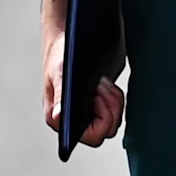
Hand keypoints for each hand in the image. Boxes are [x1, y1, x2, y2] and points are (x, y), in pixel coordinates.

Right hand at [44, 26, 123, 147]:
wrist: (69, 40)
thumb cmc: (59, 55)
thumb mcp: (60, 73)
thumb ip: (61, 96)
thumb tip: (59, 117)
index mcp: (60, 118)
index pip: (90, 135)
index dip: (102, 120)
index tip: (97, 97)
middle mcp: (74, 119)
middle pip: (106, 130)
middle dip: (111, 108)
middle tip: (101, 87)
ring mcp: (88, 112)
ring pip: (113, 120)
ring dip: (114, 101)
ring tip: (102, 82)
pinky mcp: (99, 104)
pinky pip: (116, 109)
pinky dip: (116, 96)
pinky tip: (106, 82)